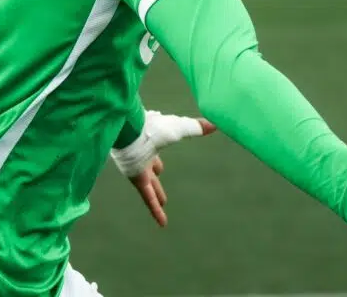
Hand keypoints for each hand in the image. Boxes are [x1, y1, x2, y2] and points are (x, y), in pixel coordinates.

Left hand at [111, 110, 214, 227]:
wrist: (131, 132)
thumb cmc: (155, 127)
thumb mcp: (180, 128)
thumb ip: (196, 127)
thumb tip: (215, 124)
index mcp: (151, 144)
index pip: (155, 154)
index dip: (158, 162)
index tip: (160, 168)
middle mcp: (143, 157)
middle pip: (151, 170)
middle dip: (155, 176)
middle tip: (158, 182)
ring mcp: (139, 170)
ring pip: (150, 186)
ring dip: (155, 195)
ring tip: (162, 203)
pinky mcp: (137, 181)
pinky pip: (148, 198)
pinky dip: (155, 211)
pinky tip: (163, 223)